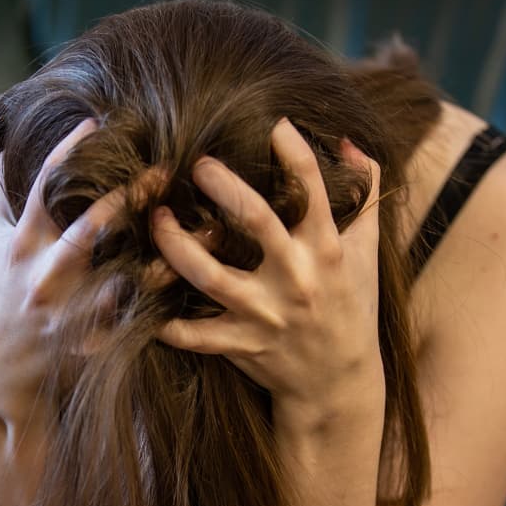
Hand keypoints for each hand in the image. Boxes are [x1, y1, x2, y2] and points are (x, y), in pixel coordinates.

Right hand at [0, 117, 167, 425]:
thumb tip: (3, 147)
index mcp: (19, 246)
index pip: (40, 190)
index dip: (66, 153)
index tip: (98, 122)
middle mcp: (41, 277)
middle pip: (85, 231)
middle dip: (123, 199)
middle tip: (163, 172)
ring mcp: (65, 312)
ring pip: (119, 279)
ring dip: (161, 255)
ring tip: (203, 230)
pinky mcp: (87, 343)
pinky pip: (130, 320)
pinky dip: (161, 302)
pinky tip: (194, 282)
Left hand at [150, 117, 385, 418]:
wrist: (340, 381)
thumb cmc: (351, 304)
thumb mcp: (367, 250)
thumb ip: (367, 191)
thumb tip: (346, 140)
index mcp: (327, 251)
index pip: (314, 192)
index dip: (294, 153)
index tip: (273, 124)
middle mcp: (296, 279)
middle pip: (256, 222)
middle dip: (223, 187)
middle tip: (196, 162)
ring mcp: (266, 315)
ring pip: (210, 276)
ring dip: (175, 245)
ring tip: (156, 218)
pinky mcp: (242, 345)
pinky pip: (194, 335)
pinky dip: (165, 321)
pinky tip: (137, 292)